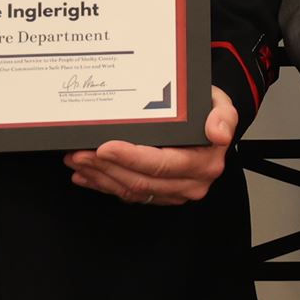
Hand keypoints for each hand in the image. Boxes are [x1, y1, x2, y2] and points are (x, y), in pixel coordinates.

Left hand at [67, 87, 238, 205]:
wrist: (209, 125)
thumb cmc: (208, 111)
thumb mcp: (221, 103)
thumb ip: (223, 116)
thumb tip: (218, 132)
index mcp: (204, 163)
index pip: (162, 164)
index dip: (130, 158)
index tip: (105, 147)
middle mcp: (191, 183)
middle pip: (141, 181)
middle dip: (105, 168)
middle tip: (80, 153)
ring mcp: (174, 192)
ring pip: (131, 191)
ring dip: (100, 177)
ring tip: (77, 160)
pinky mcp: (160, 195)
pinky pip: (129, 195)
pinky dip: (104, 185)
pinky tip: (86, 175)